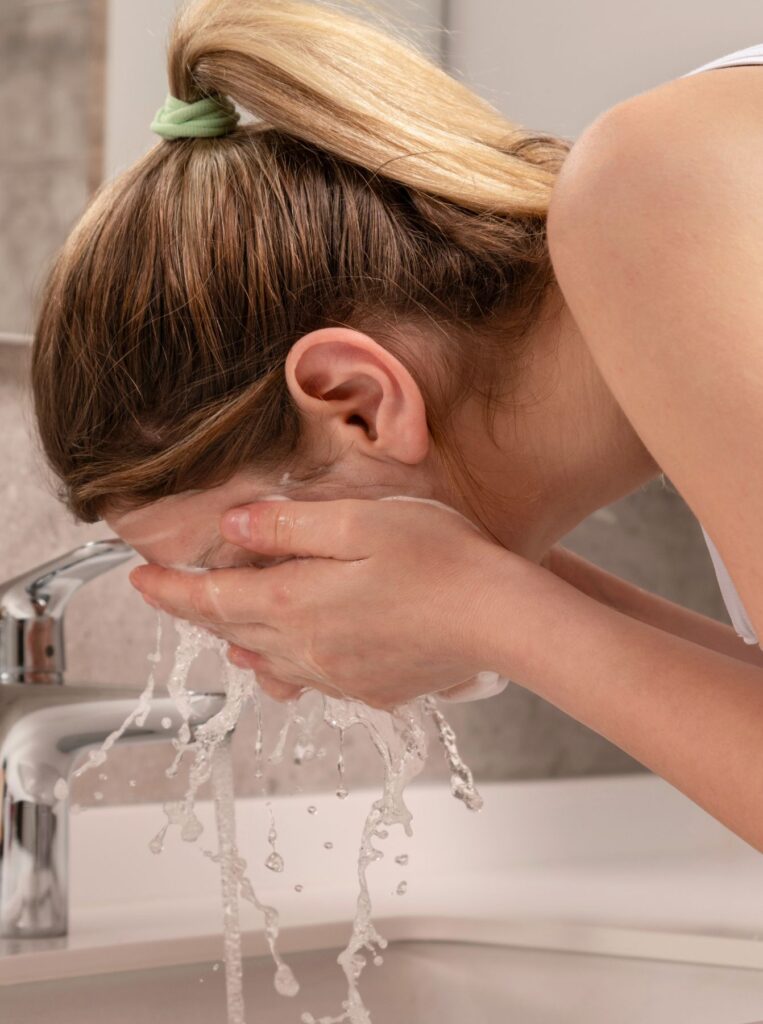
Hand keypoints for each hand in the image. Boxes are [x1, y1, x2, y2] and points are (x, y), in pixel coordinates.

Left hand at [128, 497, 525, 709]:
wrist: (500, 618)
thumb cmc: (439, 559)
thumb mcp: (358, 522)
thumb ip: (288, 525)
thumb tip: (234, 525)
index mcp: (297, 602)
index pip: (212, 599)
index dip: (170, 590)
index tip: (138, 580)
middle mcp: (307, 648)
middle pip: (232, 631)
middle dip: (194, 612)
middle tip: (167, 594)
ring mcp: (338, 675)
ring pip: (265, 660)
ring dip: (234, 639)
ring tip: (218, 624)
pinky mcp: (370, 689)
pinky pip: (307, 680)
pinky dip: (280, 665)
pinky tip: (285, 658)